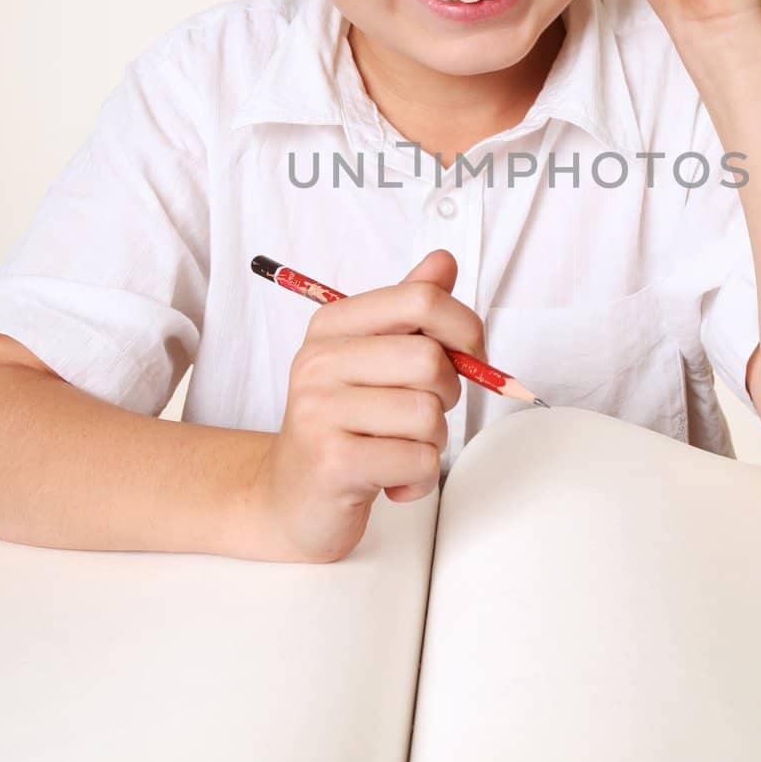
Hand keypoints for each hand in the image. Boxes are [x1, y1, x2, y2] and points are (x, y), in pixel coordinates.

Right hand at [249, 249, 483, 562]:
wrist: (291, 499)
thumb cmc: (343, 427)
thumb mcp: (372, 359)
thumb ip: (408, 311)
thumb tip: (443, 262)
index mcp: (332, 326)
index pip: (420, 299)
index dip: (465, 329)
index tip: (469, 355)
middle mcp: (319, 362)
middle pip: (431, 360)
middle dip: (447, 394)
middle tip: (421, 414)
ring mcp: (320, 411)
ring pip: (428, 415)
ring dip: (431, 442)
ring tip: (399, 448)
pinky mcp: (333, 462)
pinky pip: (418, 461)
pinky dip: (420, 478)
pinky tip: (394, 480)